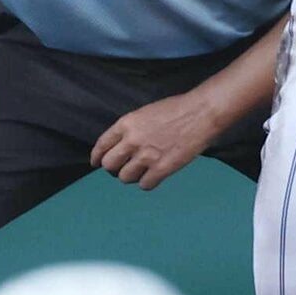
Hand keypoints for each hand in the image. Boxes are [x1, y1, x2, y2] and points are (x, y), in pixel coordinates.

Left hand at [90, 92, 223, 191]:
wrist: (199, 113)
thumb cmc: (174, 109)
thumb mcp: (144, 113)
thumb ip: (130, 129)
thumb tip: (121, 145)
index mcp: (126, 124)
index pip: (102, 145)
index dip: (97, 157)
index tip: (96, 162)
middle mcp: (132, 140)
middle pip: (109, 165)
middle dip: (113, 168)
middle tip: (122, 168)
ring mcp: (146, 156)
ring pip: (125, 177)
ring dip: (131, 176)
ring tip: (140, 171)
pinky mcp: (162, 168)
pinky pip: (144, 185)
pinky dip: (147, 183)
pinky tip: (153, 176)